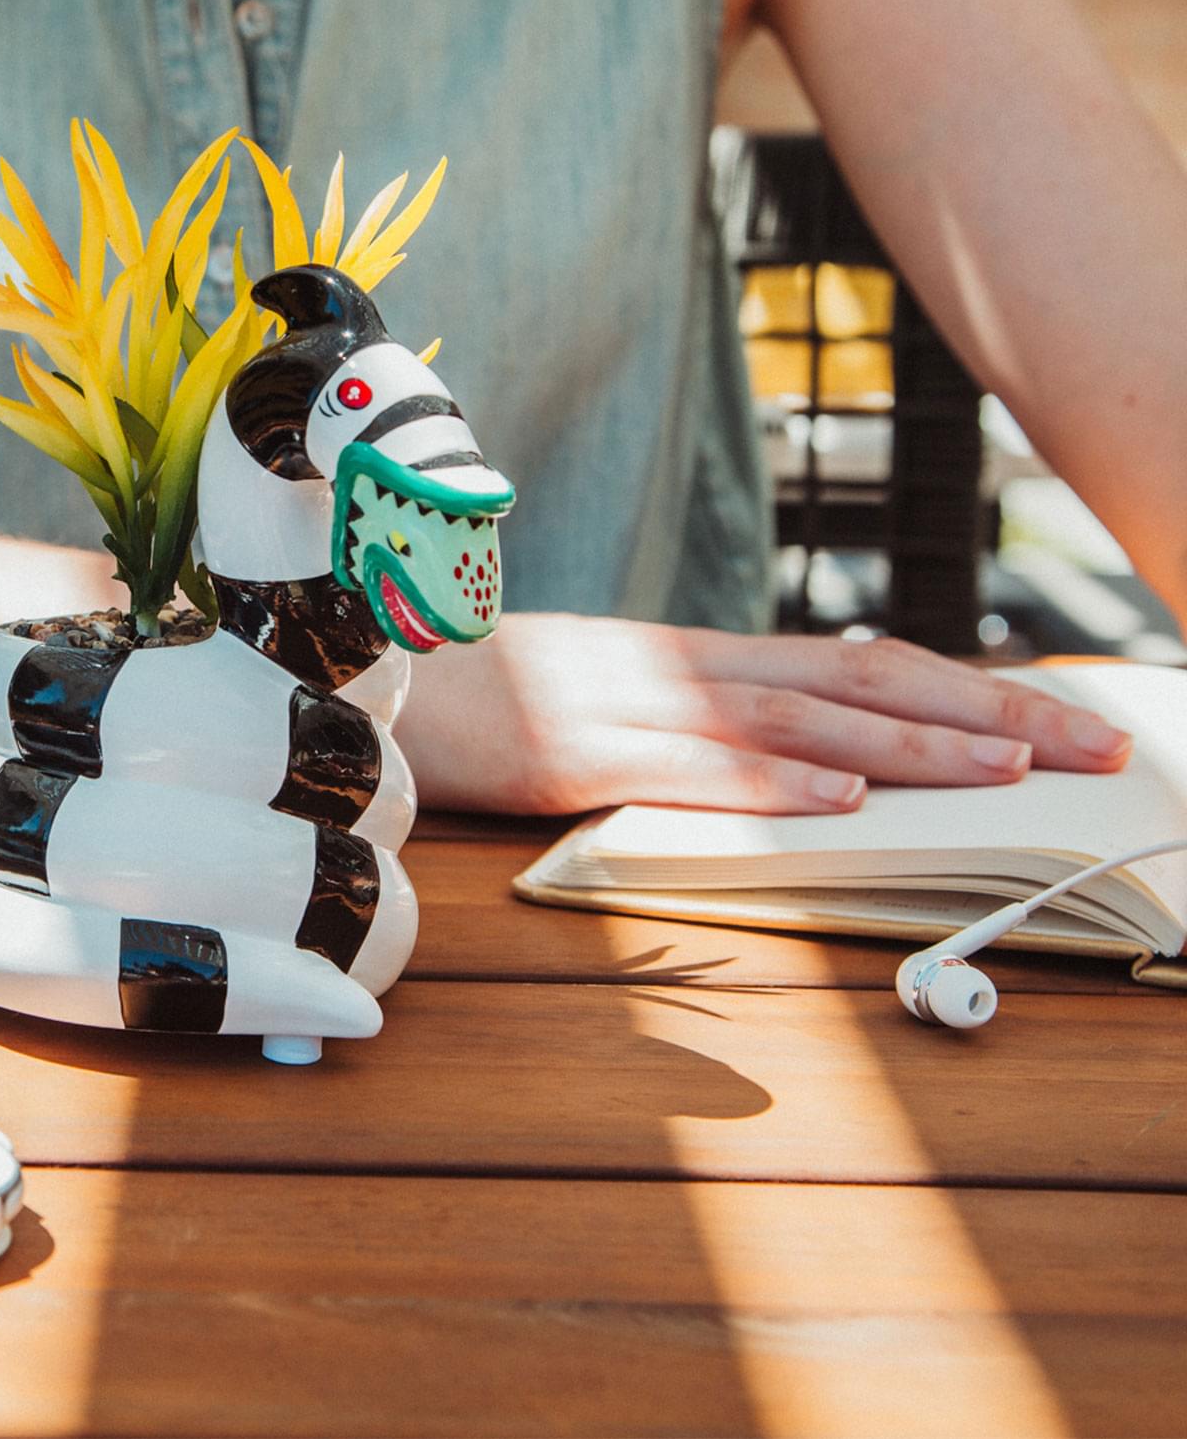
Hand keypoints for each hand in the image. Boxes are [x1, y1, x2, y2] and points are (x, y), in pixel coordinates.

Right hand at [399, 615, 1134, 814]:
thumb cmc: (482, 701)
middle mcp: (674, 670)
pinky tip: (838, 792)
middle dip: (980, 713)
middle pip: (853, 680)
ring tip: (1009, 771)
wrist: (361, 682)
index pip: (853, 664)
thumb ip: (691, 721)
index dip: (960, 688)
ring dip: (906, 743)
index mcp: (689, 660)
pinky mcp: (568, 752)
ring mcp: (622, 705)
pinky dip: (764, 777)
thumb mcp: (602, 701)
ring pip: (788, 717)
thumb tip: (793, 752)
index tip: (1054, 716)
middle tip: (1091, 744)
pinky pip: (680, 765)